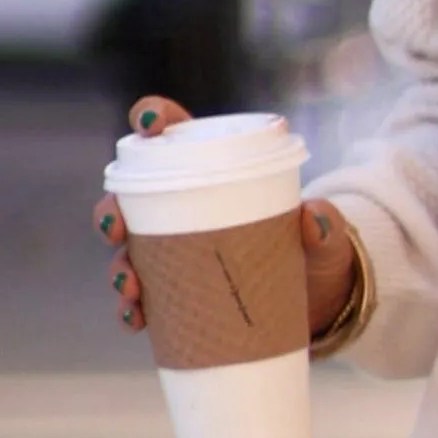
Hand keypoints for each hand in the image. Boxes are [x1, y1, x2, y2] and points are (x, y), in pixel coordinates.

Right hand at [94, 97, 370, 340]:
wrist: (321, 305)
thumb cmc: (316, 252)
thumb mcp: (324, 237)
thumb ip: (326, 225)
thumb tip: (314, 217)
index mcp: (213, 174)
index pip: (173, 135)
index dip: (152, 117)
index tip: (150, 124)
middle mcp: (183, 213)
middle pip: (130, 201)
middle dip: (111, 212)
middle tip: (118, 228)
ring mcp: (176, 257)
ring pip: (129, 256)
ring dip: (119, 269)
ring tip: (130, 287)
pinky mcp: (179, 298)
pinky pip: (143, 304)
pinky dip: (132, 312)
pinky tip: (135, 319)